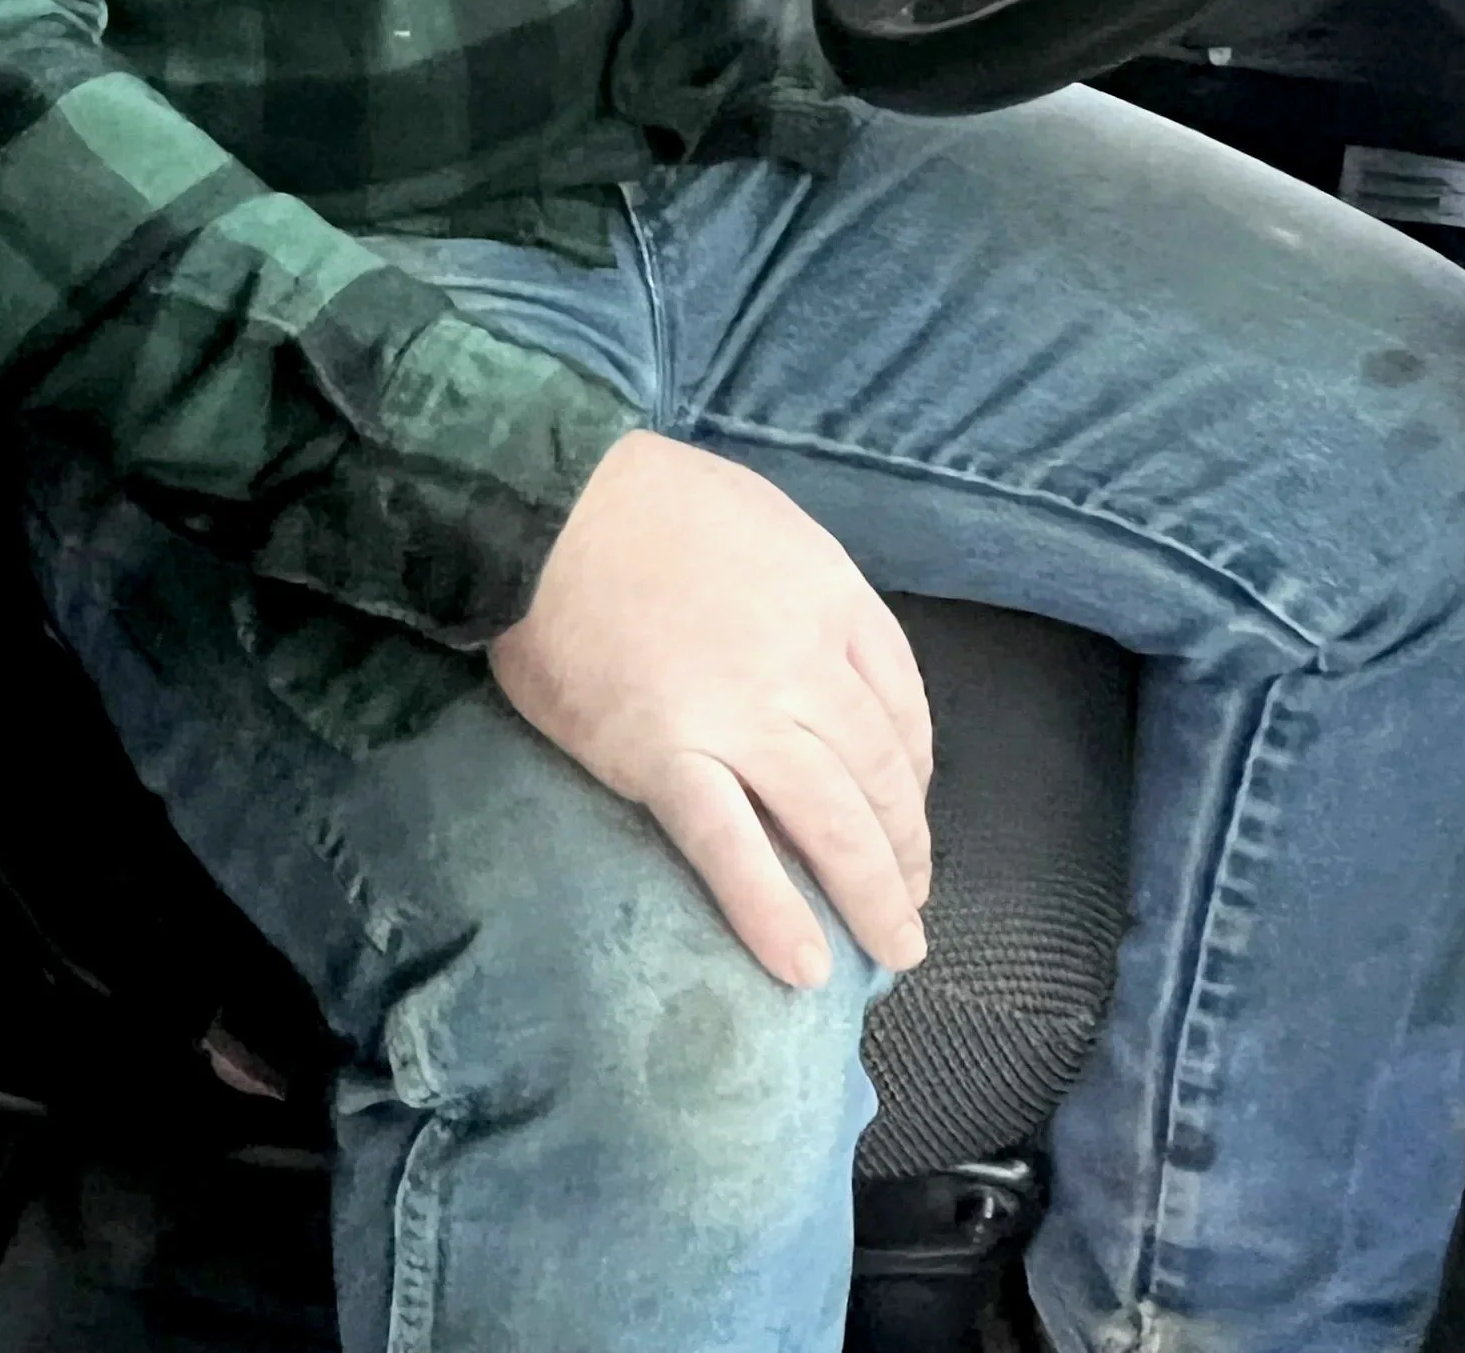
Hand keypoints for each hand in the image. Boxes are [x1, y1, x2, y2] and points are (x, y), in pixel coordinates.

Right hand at [489, 429, 932, 988]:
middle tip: (910, 905)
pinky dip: (772, 911)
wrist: (549, 498)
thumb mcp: (765, 519)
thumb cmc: (647, 500)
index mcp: (832, 597)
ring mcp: (736, 714)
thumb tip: (825, 668)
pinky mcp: (663, 753)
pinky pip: (731, 848)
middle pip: (879, 776)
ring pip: (830, 824)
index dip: (914, 776)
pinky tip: (803, 966)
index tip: (908, 816)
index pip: (902, 705)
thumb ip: (808, 591)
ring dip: (871, 897)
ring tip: (892, 950)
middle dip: (905, 850)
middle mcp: (803, 663)